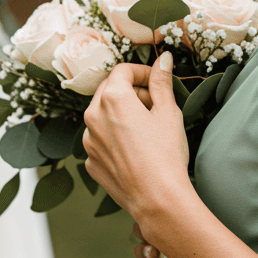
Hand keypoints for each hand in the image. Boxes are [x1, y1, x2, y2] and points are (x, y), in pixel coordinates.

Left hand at [82, 51, 191, 242]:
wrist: (157, 199)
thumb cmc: (166, 154)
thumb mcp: (168, 112)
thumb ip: (161, 82)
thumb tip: (163, 58)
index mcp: (112, 98)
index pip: (123, 70)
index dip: (144, 72)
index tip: (159, 81)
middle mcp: (93, 116)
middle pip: (110, 90)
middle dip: (133, 91)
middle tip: (156, 104)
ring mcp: (88, 141)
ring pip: (104, 115)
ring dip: (123, 114)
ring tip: (148, 129)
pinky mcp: (91, 162)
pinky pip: (101, 140)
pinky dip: (116, 137)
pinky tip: (137, 150)